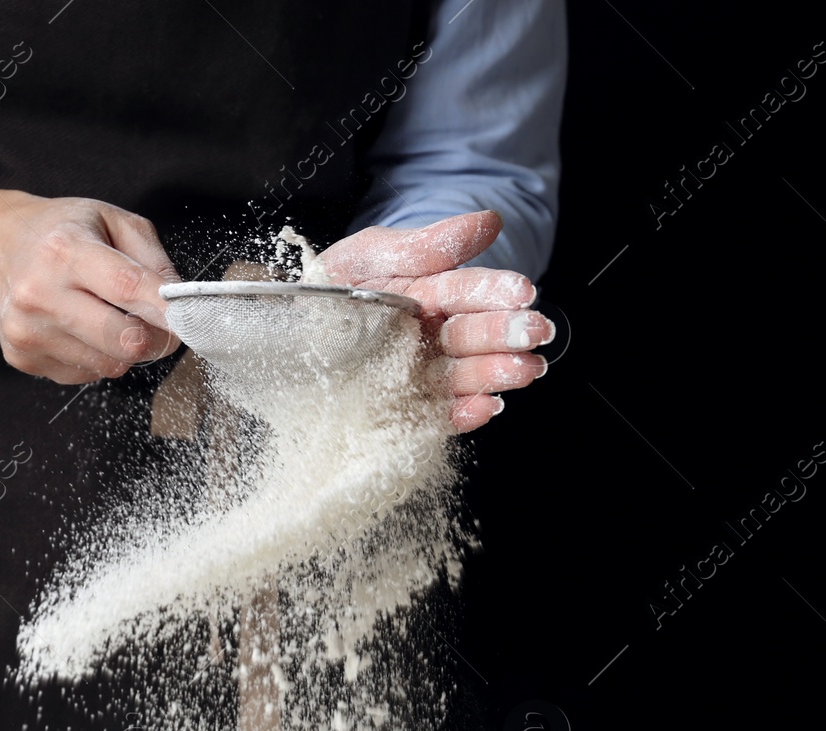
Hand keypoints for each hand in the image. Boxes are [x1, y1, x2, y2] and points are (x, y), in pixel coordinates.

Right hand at [0, 197, 182, 383]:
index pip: (128, 288)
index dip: (168, 311)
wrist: (0, 250)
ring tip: (107, 315)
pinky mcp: (23, 356)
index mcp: (65, 249)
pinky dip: (96, 356)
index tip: (191, 320)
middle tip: (160, 324)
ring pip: (110, 365)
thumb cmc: (63, 234)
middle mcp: (39, 292)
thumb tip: (180, 303)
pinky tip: (80, 328)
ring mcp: (28, 329)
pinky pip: (87, 374)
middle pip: (124, 340)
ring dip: (124, 348)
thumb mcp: (113, 221)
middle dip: (156, 338)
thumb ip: (153, 259)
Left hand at [318, 211, 553, 431]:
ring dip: (497, 373)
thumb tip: (490, 221)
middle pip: (472, 335)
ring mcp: (422, 373)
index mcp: (430, 293)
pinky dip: (465, 412)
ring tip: (525, 370)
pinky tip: (488, 406)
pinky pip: (438, 414)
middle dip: (506, 333)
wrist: (291, 333)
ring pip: (465, 374)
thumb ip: (428, 243)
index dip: (495, 290)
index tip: (522, 291)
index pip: (467, 290)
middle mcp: (432, 335)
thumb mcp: (374, 254)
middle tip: (534, 331)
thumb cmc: (334, 286)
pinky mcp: (409, 409)